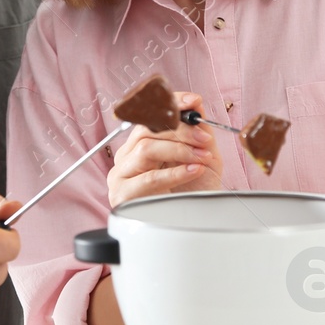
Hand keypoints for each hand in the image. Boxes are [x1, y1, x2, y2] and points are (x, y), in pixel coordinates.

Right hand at [107, 90, 222, 205]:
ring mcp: (121, 175)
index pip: (149, 115)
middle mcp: (127, 156)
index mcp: (139, 143)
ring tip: (201, 158)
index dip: (171, 104)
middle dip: (180, 131)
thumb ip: (197, 130)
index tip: (193, 101)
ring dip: (179, 151)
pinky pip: (149, 178)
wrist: (190, 222)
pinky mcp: (123, 195)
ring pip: (146, 150)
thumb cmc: (191, 191)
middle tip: (204, 138)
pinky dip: (175, 173)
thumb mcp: (201, 156)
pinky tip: (193, 170)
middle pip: (147, 131)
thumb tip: (195, 103)